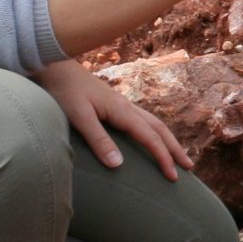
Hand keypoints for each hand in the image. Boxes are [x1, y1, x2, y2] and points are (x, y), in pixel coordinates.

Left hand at [34, 60, 193, 180]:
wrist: (53, 64)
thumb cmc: (63, 91)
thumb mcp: (78, 117)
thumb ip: (98, 140)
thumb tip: (119, 165)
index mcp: (121, 110)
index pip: (150, 137)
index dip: (163, 157)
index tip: (173, 177)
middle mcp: (126, 106)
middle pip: (158, 128)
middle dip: (174, 149)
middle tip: (189, 168)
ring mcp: (120, 103)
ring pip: (152, 122)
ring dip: (167, 140)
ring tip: (176, 155)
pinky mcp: (112, 104)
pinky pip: (141, 120)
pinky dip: (153, 132)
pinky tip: (148, 137)